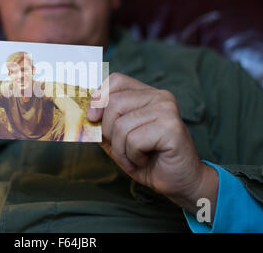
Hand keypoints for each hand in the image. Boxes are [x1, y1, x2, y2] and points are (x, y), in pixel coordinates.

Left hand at [87, 73, 217, 217]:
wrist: (179, 182)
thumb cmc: (147, 159)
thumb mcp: (117, 139)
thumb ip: (102, 124)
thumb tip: (82, 114)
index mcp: (147, 94)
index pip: (116, 80)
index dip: (99, 97)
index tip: (93, 118)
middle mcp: (159, 96)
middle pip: (114, 103)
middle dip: (109, 132)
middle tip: (121, 148)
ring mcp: (167, 110)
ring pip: (121, 125)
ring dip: (121, 149)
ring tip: (134, 157)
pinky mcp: (171, 127)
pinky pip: (134, 140)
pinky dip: (132, 156)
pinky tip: (144, 160)